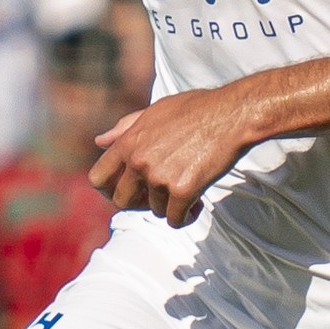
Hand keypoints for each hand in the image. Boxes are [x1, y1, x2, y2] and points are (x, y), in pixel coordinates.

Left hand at [89, 86, 258, 226]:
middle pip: (121, 202)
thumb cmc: (197, 109)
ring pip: (154, 210)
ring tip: (188, 189)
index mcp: (129, 142)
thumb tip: (99, 142)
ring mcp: (159, 177)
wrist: (232, 115)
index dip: (109, 189)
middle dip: (139, 203)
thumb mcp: (155, 111)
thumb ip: (125, 128)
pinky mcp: (182, 190)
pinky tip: (198, 204)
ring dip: (170, 206)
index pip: (97, 178)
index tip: (127, 190)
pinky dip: (186, 217)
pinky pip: (175, 219)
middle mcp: (139, 161)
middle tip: (159, 196)